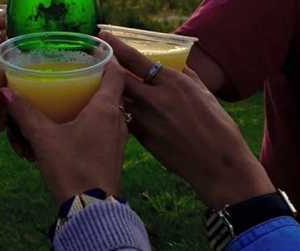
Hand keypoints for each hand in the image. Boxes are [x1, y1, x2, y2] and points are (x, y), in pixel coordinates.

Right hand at [1, 62, 127, 203]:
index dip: (106, 59)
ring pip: (110, 111)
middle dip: (95, 81)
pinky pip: (107, 128)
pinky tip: (77, 129)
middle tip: (75, 75)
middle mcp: (118, 119)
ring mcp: (119, 138)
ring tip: (74, 100)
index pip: (115, 73)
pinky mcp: (115, 153)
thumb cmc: (71, 167)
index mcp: (105, 108)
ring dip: (95, 104)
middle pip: (112, 91)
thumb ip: (25, 113)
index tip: (91, 52)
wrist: (92, 208)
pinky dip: (95, 122)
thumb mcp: (44, 138)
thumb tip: (6, 92)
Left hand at [100, 32, 274, 207]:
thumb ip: (187, 77)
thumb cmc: (219, 128)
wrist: (219, 165)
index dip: (117, 48)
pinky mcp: (143, 140)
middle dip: (109, 71)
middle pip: (120, 80)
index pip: (136, 60)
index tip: (105, 38)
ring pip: (121, 101)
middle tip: (103, 67)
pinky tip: (124, 116)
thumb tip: (177, 65)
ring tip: (113, 93)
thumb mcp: (206, 94)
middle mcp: (156, 99)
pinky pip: (127, 121)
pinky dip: (125, 115)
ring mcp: (147, 121)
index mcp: (174, 83)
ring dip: (116, 95)